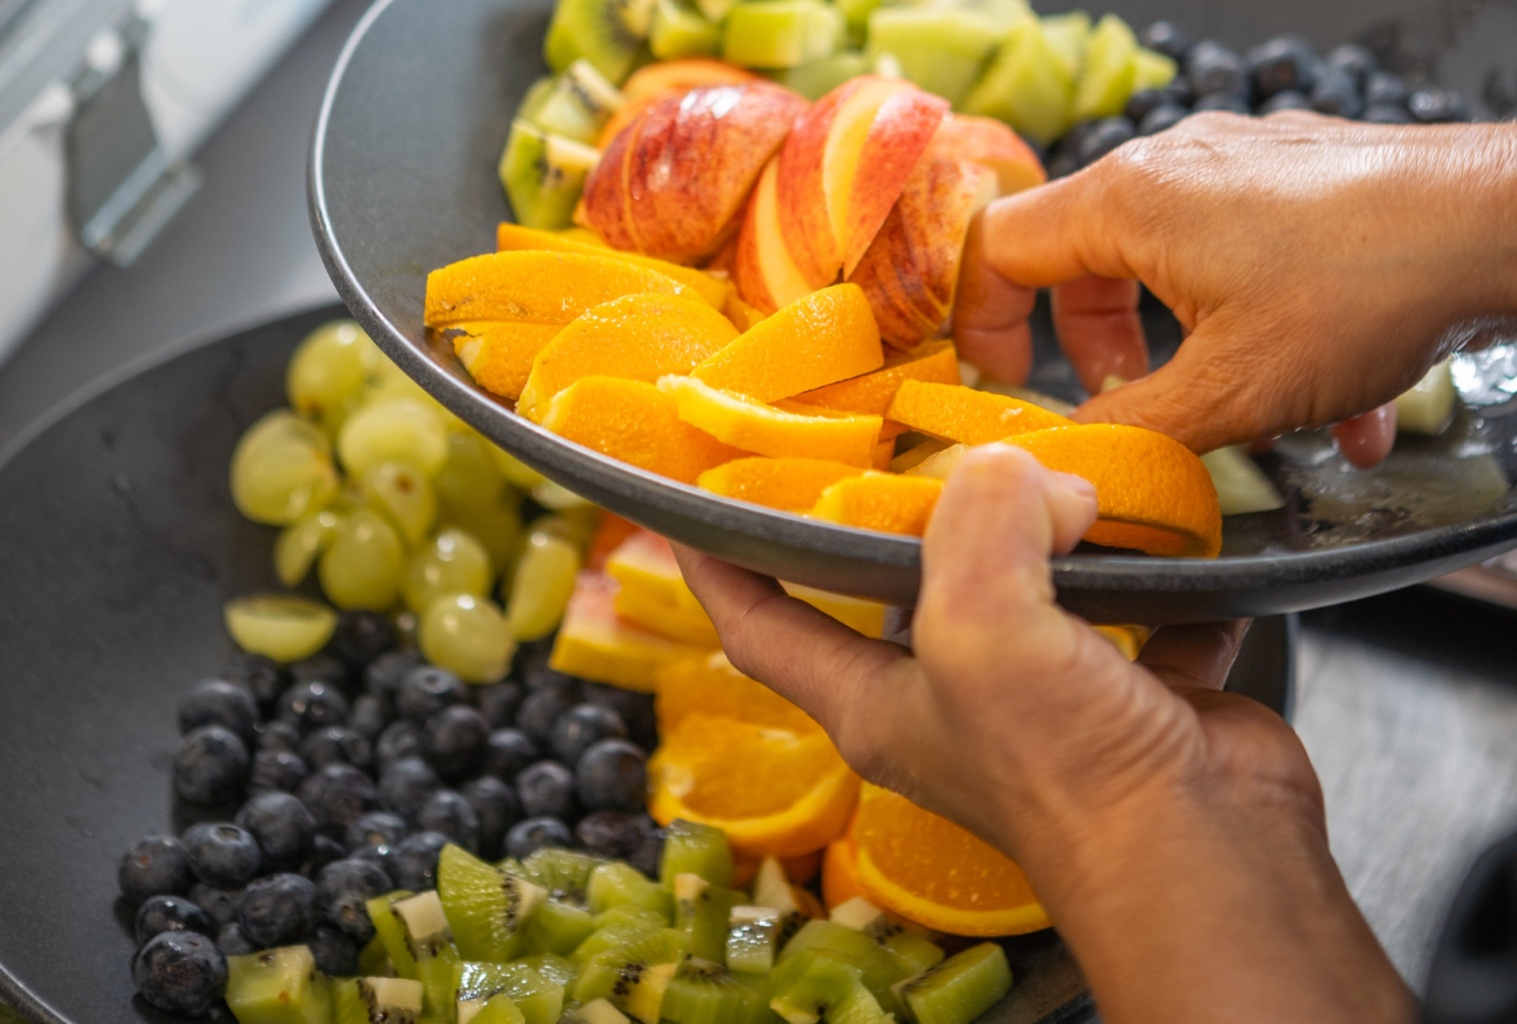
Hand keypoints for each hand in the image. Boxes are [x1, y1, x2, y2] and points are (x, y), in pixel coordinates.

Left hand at [675, 445, 1411, 1022]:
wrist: (1212, 862)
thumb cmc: (1074, 779)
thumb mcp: (982, 633)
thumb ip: (977, 526)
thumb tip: (1012, 471)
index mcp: (874, 698)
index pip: (761, 625)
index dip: (720, 563)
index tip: (695, 500)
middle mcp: (946, 698)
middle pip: (894, 586)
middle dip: (902, 510)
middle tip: (915, 433)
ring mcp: (1037, 698)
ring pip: (1019, 586)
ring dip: (1039, 527)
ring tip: (1055, 462)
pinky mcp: (1125, 691)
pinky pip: (1132, 608)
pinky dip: (1149, 568)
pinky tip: (1167, 526)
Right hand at [954, 113, 1516, 464]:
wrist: (1503, 226)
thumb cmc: (1368, 287)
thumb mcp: (1228, 393)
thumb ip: (1127, 432)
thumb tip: (1069, 461)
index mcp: (1126, 202)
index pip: (997, 249)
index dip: (980, 326)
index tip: (1002, 386)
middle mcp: (1172, 166)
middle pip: (1076, 261)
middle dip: (1092, 350)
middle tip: (1126, 405)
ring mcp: (1236, 166)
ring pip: (1160, 262)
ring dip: (1176, 347)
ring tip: (1229, 408)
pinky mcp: (1293, 181)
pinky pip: (1233, 256)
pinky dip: (1249, 327)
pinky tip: (1319, 401)